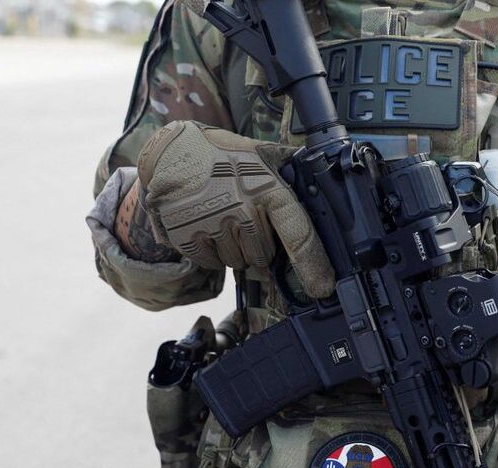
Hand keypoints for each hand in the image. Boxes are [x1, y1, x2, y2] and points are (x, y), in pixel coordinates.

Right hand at [137, 120, 334, 297]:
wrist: (172, 150)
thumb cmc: (224, 155)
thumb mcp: (262, 154)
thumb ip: (291, 168)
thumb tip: (325, 172)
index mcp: (268, 188)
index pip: (298, 234)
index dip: (313, 265)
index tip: (322, 287)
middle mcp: (242, 208)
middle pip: (264, 256)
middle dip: (258, 245)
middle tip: (243, 219)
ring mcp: (212, 223)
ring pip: (238, 261)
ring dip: (234, 249)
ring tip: (222, 217)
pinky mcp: (187, 235)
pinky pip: (212, 263)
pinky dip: (211, 252)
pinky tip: (206, 225)